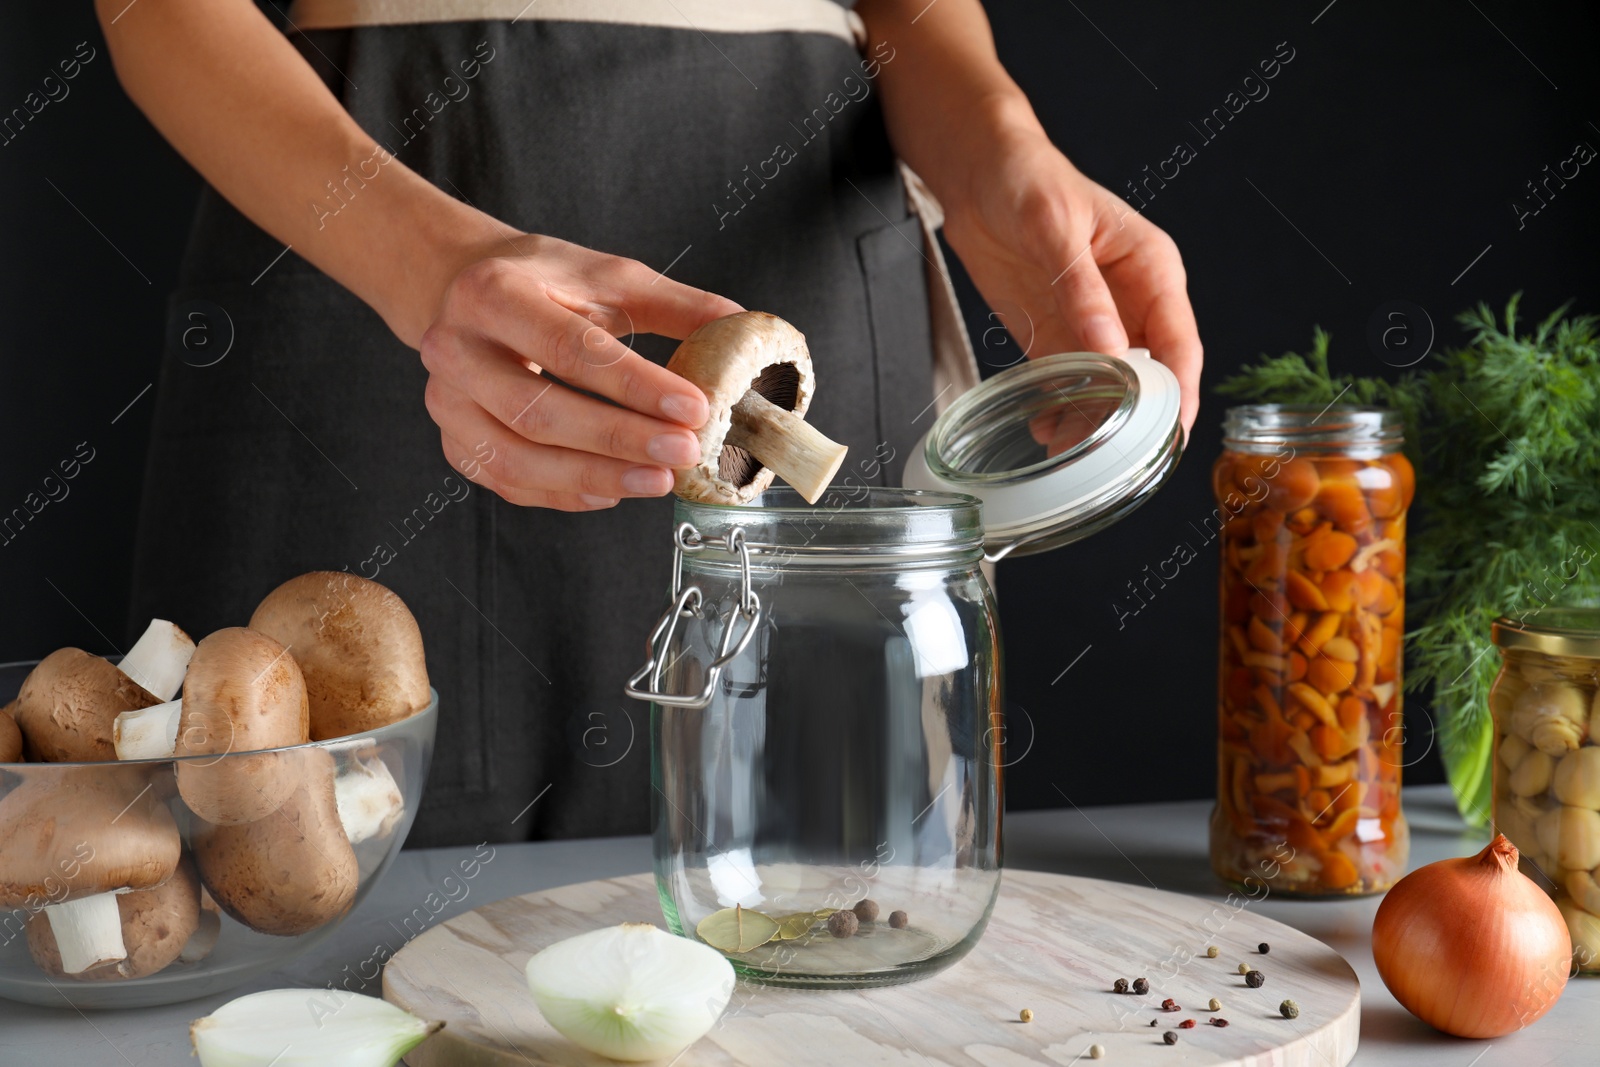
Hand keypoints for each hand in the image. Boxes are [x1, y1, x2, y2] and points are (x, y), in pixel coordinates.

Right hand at [419, 233, 742, 509]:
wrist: (464, 288)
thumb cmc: (545, 283)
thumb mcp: (609, 276)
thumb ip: (676, 305)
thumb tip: (741, 328)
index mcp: (493, 293)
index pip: (570, 348)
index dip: (636, 385)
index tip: (694, 408)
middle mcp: (455, 348)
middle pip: (538, 412)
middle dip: (619, 440)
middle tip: (683, 452)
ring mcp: (446, 402)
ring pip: (516, 458)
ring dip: (593, 477)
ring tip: (658, 481)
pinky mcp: (453, 441)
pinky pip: (509, 482)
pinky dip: (564, 495)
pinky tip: (613, 492)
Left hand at [942, 126, 1202, 436]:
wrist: (977, 172)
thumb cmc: (1027, 178)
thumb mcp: (1053, 227)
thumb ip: (1081, 289)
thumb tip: (1111, 350)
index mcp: (1152, 269)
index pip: (1180, 341)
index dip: (1180, 391)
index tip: (1172, 432)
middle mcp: (1132, 302)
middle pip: (1150, 375)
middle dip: (1137, 419)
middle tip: (1116, 459)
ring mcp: (1094, 323)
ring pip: (1109, 387)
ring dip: (1095, 421)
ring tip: (1072, 453)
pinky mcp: (1055, 335)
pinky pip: (1068, 382)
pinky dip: (1061, 409)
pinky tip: (1045, 431)